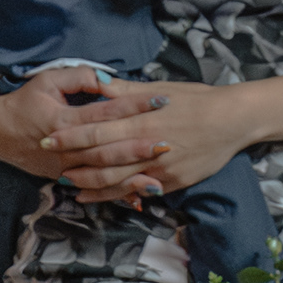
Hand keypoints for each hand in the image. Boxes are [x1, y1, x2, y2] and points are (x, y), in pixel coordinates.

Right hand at [0, 69, 169, 190]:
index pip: (105, 112)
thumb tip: (107, 78)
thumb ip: (78, 77)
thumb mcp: (47, 81)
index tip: (160, 100)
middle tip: (169, 141)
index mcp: (63, 119)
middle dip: (139, 145)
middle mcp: (66, 147)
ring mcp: (66, 166)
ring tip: (161, 173)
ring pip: (103, 173)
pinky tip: (141, 195)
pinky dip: (118, 192)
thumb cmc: (26, 102)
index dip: (133, 105)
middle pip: (108, 147)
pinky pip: (96, 187)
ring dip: (132, 174)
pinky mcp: (66, 177)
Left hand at [43, 77, 254, 200]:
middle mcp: (148, 147)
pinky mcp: (171, 183)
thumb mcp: (162, 89)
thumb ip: (126, 92)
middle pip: (101, 158)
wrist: (234, 121)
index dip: (70, 137)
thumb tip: (97, 84)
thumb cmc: (198, 100)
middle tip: (49, 162)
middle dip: (72, 160)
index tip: (48, 138)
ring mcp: (159, 168)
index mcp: (143, 121)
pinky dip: (114, 196)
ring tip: (67, 183)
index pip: (97, 131)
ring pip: (116, 181)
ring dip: (88, 183)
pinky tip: (96, 197)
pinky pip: (136, 192)